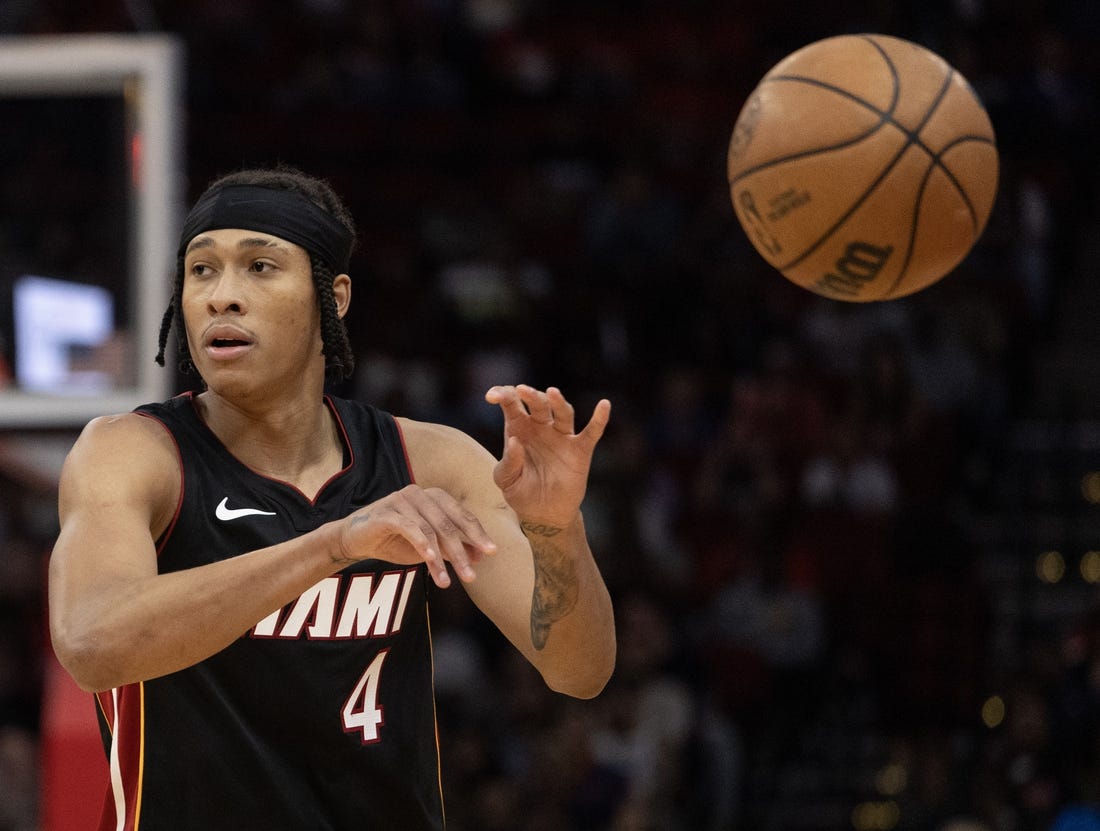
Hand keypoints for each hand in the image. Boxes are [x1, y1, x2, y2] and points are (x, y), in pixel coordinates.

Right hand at [336, 485, 496, 588]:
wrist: (356, 540)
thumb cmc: (395, 540)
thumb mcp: (428, 548)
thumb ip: (451, 548)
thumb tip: (480, 556)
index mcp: (435, 498)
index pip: (462, 516)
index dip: (477, 534)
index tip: (492, 553)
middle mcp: (420, 494)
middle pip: (449, 524)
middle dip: (462, 551)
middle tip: (472, 575)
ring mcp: (402, 500)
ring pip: (430, 530)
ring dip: (441, 559)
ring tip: (447, 581)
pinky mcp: (386, 512)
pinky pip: (409, 528)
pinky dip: (422, 544)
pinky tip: (431, 560)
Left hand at [484, 385, 610, 527]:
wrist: (543, 515)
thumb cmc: (521, 492)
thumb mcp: (506, 479)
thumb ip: (509, 462)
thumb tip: (515, 441)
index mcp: (519, 428)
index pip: (511, 403)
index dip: (502, 394)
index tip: (492, 397)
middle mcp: (541, 427)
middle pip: (538, 403)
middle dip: (531, 395)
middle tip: (522, 391)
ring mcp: (561, 437)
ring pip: (563, 412)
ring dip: (558, 401)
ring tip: (552, 393)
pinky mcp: (580, 450)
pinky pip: (591, 432)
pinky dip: (599, 419)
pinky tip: (604, 405)